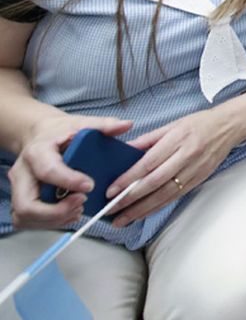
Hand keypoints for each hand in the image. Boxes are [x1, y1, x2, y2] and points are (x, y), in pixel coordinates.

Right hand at [8, 115, 133, 228]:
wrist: (42, 137)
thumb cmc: (62, 132)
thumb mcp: (82, 124)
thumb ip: (103, 125)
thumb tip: (126, 125)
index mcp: (37, 152)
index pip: (48, 171)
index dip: (69, 181)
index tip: (90, 185)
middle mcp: (22, 173)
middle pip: (27, 205)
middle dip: (56, 211)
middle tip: (81, 203)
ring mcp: (19, 190)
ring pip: (26, 217)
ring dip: (55, 219)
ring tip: (78, 209)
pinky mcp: (22, 200)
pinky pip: (29, 221)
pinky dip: (50, 222)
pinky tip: (69, 212)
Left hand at [108, 100, 245, 226]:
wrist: (229, 127)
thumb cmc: (199, 123)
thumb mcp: (172, 125)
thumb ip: (148, 140)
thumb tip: (124, 152)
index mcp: (177, 139)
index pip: (148, 163)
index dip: (128, 178)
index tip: (111, 190)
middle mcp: (187, 156)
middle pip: (155, 182)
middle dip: (131, 198)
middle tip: (111, 210)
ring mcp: (195, 170)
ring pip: (165, 194)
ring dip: (142, 209)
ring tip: (123, 219)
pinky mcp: (199, 179)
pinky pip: (175, 196)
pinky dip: (158, 207)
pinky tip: (144, 214)